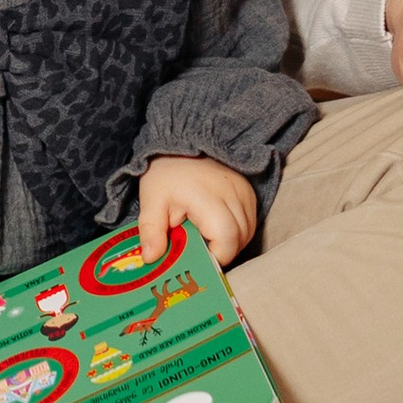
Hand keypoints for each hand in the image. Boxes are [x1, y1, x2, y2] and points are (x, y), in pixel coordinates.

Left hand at [137, 154, 258, 266]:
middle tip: (199, 249)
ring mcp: (245, 192)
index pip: (226, 239)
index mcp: (207, 198)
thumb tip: (151, 258)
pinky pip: (251, 221)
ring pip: (248, 232)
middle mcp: (233, 194)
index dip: (215, 256)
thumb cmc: (165, 175)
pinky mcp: (250, 191)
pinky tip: (217, 227)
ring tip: (206, 236)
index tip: (198, 259)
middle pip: (240, 239)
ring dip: (231, 242)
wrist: (181, 143)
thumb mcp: (151, 201)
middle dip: (221, 252)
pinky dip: (238, 231)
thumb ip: (152, 231)